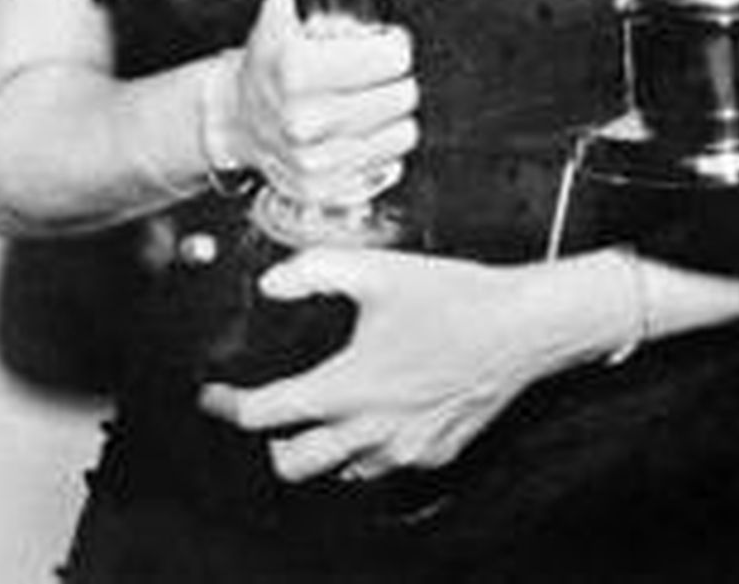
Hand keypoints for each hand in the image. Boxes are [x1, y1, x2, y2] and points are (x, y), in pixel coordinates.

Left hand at [199, 246, 637, 481]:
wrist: (523, 325)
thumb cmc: (457, 296)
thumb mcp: (380, 268)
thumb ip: (316, 270)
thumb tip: (273, 281)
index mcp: (347, 386)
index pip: (267, 412)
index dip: (229, 405)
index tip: (215, 396)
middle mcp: (370, 428)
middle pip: (292, 464)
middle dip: (272, 443)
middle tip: (274, 414)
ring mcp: (403, 449)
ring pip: (340, 471)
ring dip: (325, 447)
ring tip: (331, 411)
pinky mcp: (434, 454)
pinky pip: (386, 464)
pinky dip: (372, 446)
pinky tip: (384, 411)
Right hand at [218, 0, 417, 207]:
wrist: (234, 119)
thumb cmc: (267, 61)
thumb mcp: (279, 9)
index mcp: (297, 71)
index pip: (393, 58)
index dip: (395, 46)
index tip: (384, 43)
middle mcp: (305, 121)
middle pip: (403, 96)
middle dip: (396, 80)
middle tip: (376, 74)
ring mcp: (314, 161)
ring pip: (403, 134)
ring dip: (393, 116)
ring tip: (369, 102)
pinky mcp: (323, 189)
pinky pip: (386, 167)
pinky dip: (380, 150)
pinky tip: (359, 133)